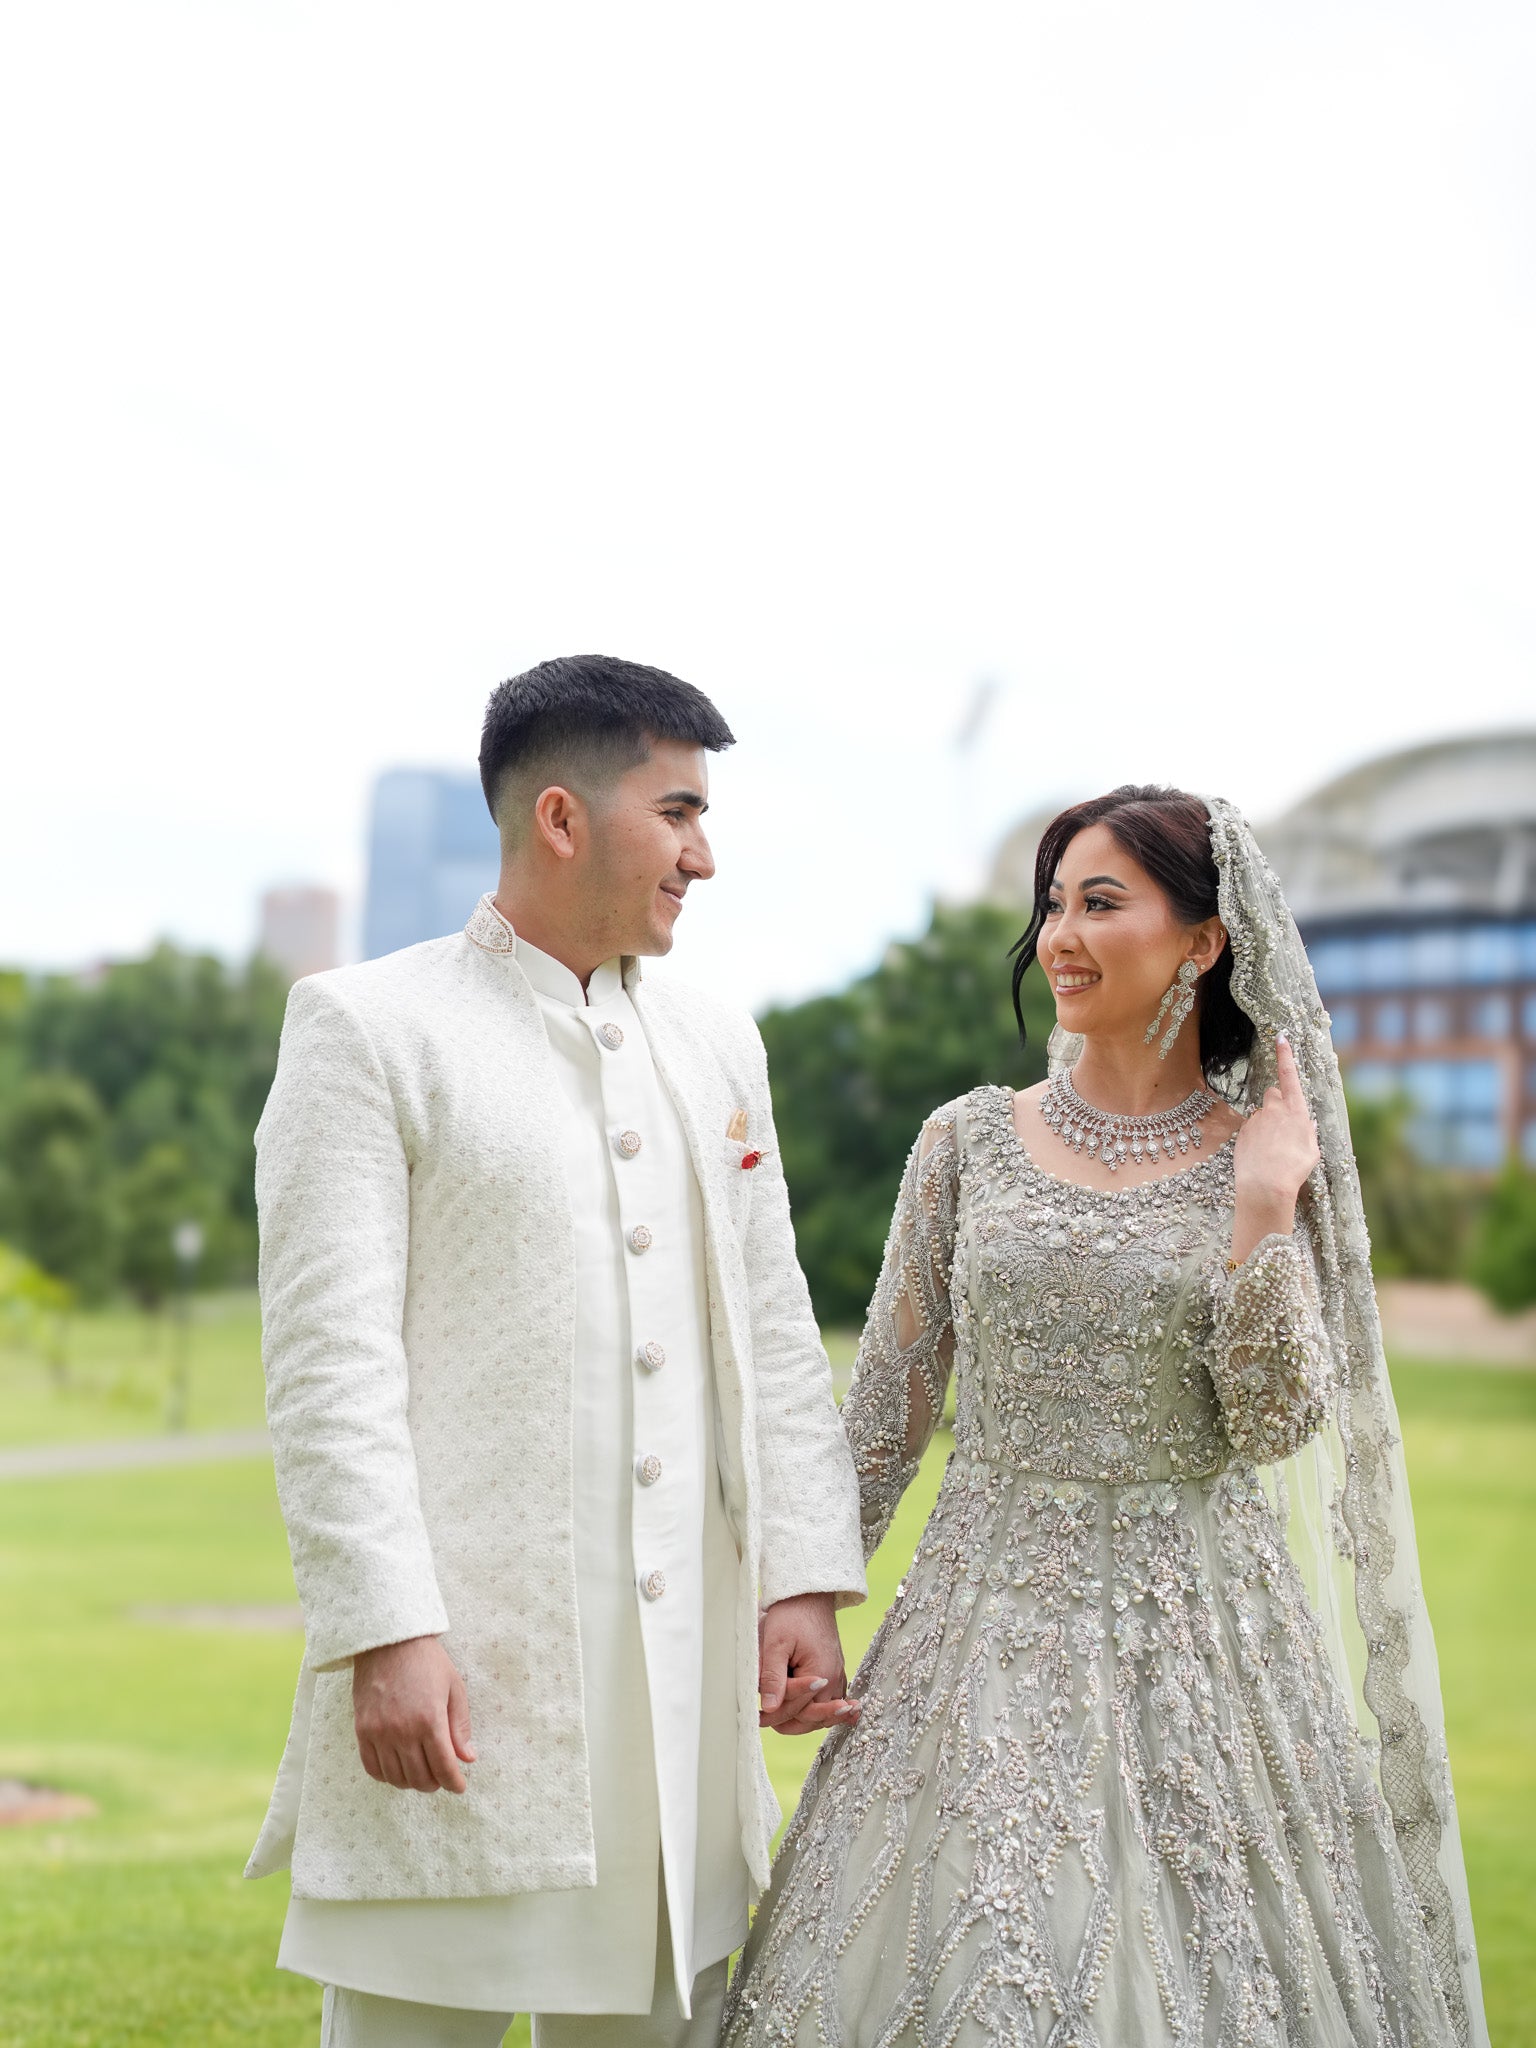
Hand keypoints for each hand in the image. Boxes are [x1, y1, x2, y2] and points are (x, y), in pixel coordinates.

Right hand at [353, 1635, 476, 1793]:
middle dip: (435, 1784)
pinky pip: (372, 1768)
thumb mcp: (454, 1688)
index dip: (454, 1782)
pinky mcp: (362, 1730)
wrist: (389, 1641)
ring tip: (421, 1773)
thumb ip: (460, 1726)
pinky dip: (387, 1776)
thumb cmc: (427, 1662)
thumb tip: (468, 1758)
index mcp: (430, 1720)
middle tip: (442, 1778)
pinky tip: (398, 1769)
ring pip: (396, 1778)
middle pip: (420, 1778)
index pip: (443, 1767)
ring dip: (412, 1782)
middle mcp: (403, 1731)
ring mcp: (379, 1733)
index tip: (459, 1787)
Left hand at [758, 1592, 859, 1737]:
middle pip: (812, 1717)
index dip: (775, 1716)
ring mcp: (837, 1676)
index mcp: (821, 1674)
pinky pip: (829, 1699)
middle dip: (789, 1722)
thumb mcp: (776, 1644)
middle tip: (764, 1722)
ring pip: (821, 1712)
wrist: (810, 1594)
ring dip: (803, 1720)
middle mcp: (834, 1679)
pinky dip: (818, 1710)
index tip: (756, 1717)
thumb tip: (770, 1709)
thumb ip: (774, 1678)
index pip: (796, 1709)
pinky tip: (806, 1716)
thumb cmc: (792, 1615)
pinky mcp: (835, 1671)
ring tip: (779, 1723)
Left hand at [1230, 1033, 1320, 1263]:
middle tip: (1284, 1125)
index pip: (1289, 1075)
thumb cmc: (1294, 1169)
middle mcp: (1274, 1109)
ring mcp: (1256, 1119)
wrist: (1265, 1185)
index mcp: (1295, 1110)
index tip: (1281, 1037)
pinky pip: (1252, 1129)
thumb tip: (1306, 1121)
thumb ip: (1308, 1131)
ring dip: (1267, 1125)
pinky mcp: (1243, 1131)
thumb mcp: (1311, 1150)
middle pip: (1273, 1094)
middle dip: (1278, 1102)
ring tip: (1273, 1150)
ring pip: (1262, 1115)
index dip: (1285, 1055)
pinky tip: (1262, 1155)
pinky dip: (1257, 1138)